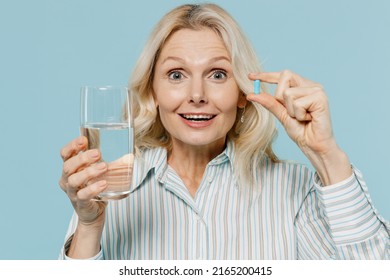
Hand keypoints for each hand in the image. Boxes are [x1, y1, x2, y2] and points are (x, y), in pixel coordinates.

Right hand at [58, 136, 107, 225]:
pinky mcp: (80, 203)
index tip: (84, 140)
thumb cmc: (95, 188)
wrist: (94, 212)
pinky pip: (83, 195)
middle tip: (98, 153)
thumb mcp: (100, 173)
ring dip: (89, 172)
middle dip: (83, 158)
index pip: (65, 154)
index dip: (72, 146)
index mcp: (70, 169)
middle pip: (68, 166)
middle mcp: (67, 180)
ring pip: (74, 180)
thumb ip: (110, 163)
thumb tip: (130, 157)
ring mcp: (72, 192)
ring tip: (104, 166)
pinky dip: (93, 189)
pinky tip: (103, 184)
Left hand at [247, 70, 351, 184]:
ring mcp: (317, 90)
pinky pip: (297, 103)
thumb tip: (252, 94)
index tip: (250, 76)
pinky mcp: (320, 98)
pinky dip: (298, 115)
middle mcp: (311, 85)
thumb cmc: (301, 131)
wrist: (313, 146)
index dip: (266, 75)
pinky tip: (308, 119)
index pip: (283, 75)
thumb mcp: (281, 115)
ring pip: (288, 93)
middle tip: (291, 112)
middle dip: (280, 97)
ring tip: (302, 118)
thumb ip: (269, 103)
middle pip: (285, 77)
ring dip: (290, 110)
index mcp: (303, 87)